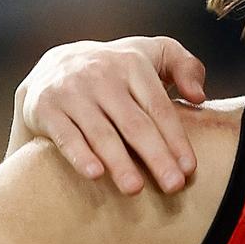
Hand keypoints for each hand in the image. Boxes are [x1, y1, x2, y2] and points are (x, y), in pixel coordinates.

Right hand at [16, 37, 206, 194]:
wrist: (54, 66)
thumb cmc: (117, 70)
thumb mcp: (153, 54)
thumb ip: (186, 67)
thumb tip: (199, 96)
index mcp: (133, 64)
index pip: (159, 107)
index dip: (175, 138)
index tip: (189, 168)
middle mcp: (102, 75)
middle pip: (134, 123)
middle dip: (156, 156)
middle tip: (173, 186)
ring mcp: (72, 92)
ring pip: (100, 132)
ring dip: (119, 162)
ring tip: (135, 189)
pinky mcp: (45, 107)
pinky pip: (65, 135)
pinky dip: (79, 155)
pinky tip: (95, 174)